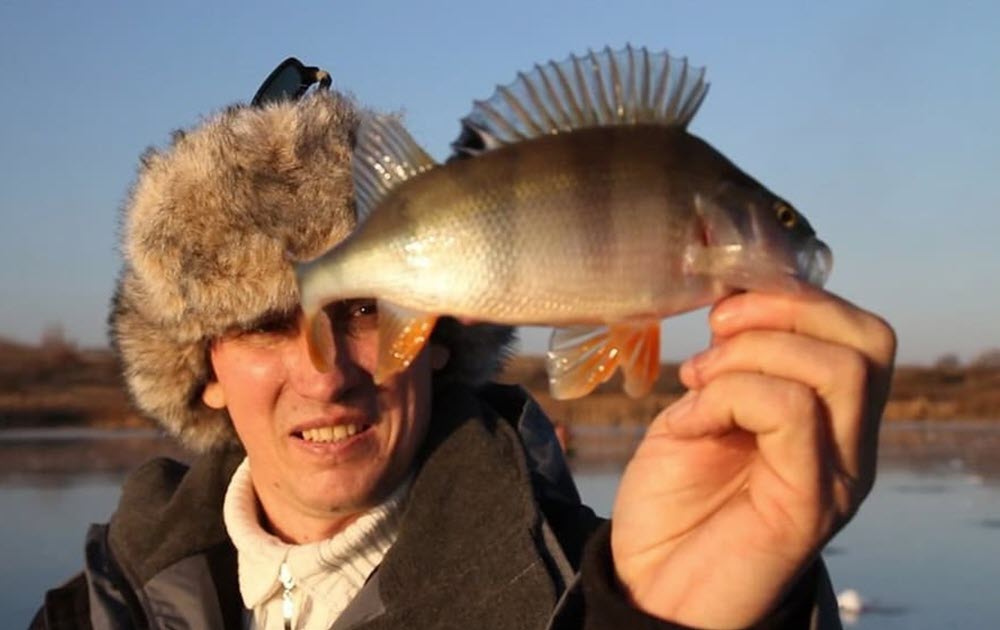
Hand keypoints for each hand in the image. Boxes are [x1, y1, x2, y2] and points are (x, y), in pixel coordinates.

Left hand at [609, 288, 895, 628]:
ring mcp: (837, 475)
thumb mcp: (700, 413)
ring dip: (750, 357)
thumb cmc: (673, 502)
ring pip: (836, 369)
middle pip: (868, 340)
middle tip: (715, 337)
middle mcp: (850, 447)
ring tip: (697, 385)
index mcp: (830, 420)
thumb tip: (737, 306)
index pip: (859, 333)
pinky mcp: (810, 504)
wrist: (651, 585)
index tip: (722, 310)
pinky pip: (790, 413)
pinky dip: (728, 396)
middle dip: (782, 313)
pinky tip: (689, 422)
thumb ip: (732, 369)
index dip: (795, 298)